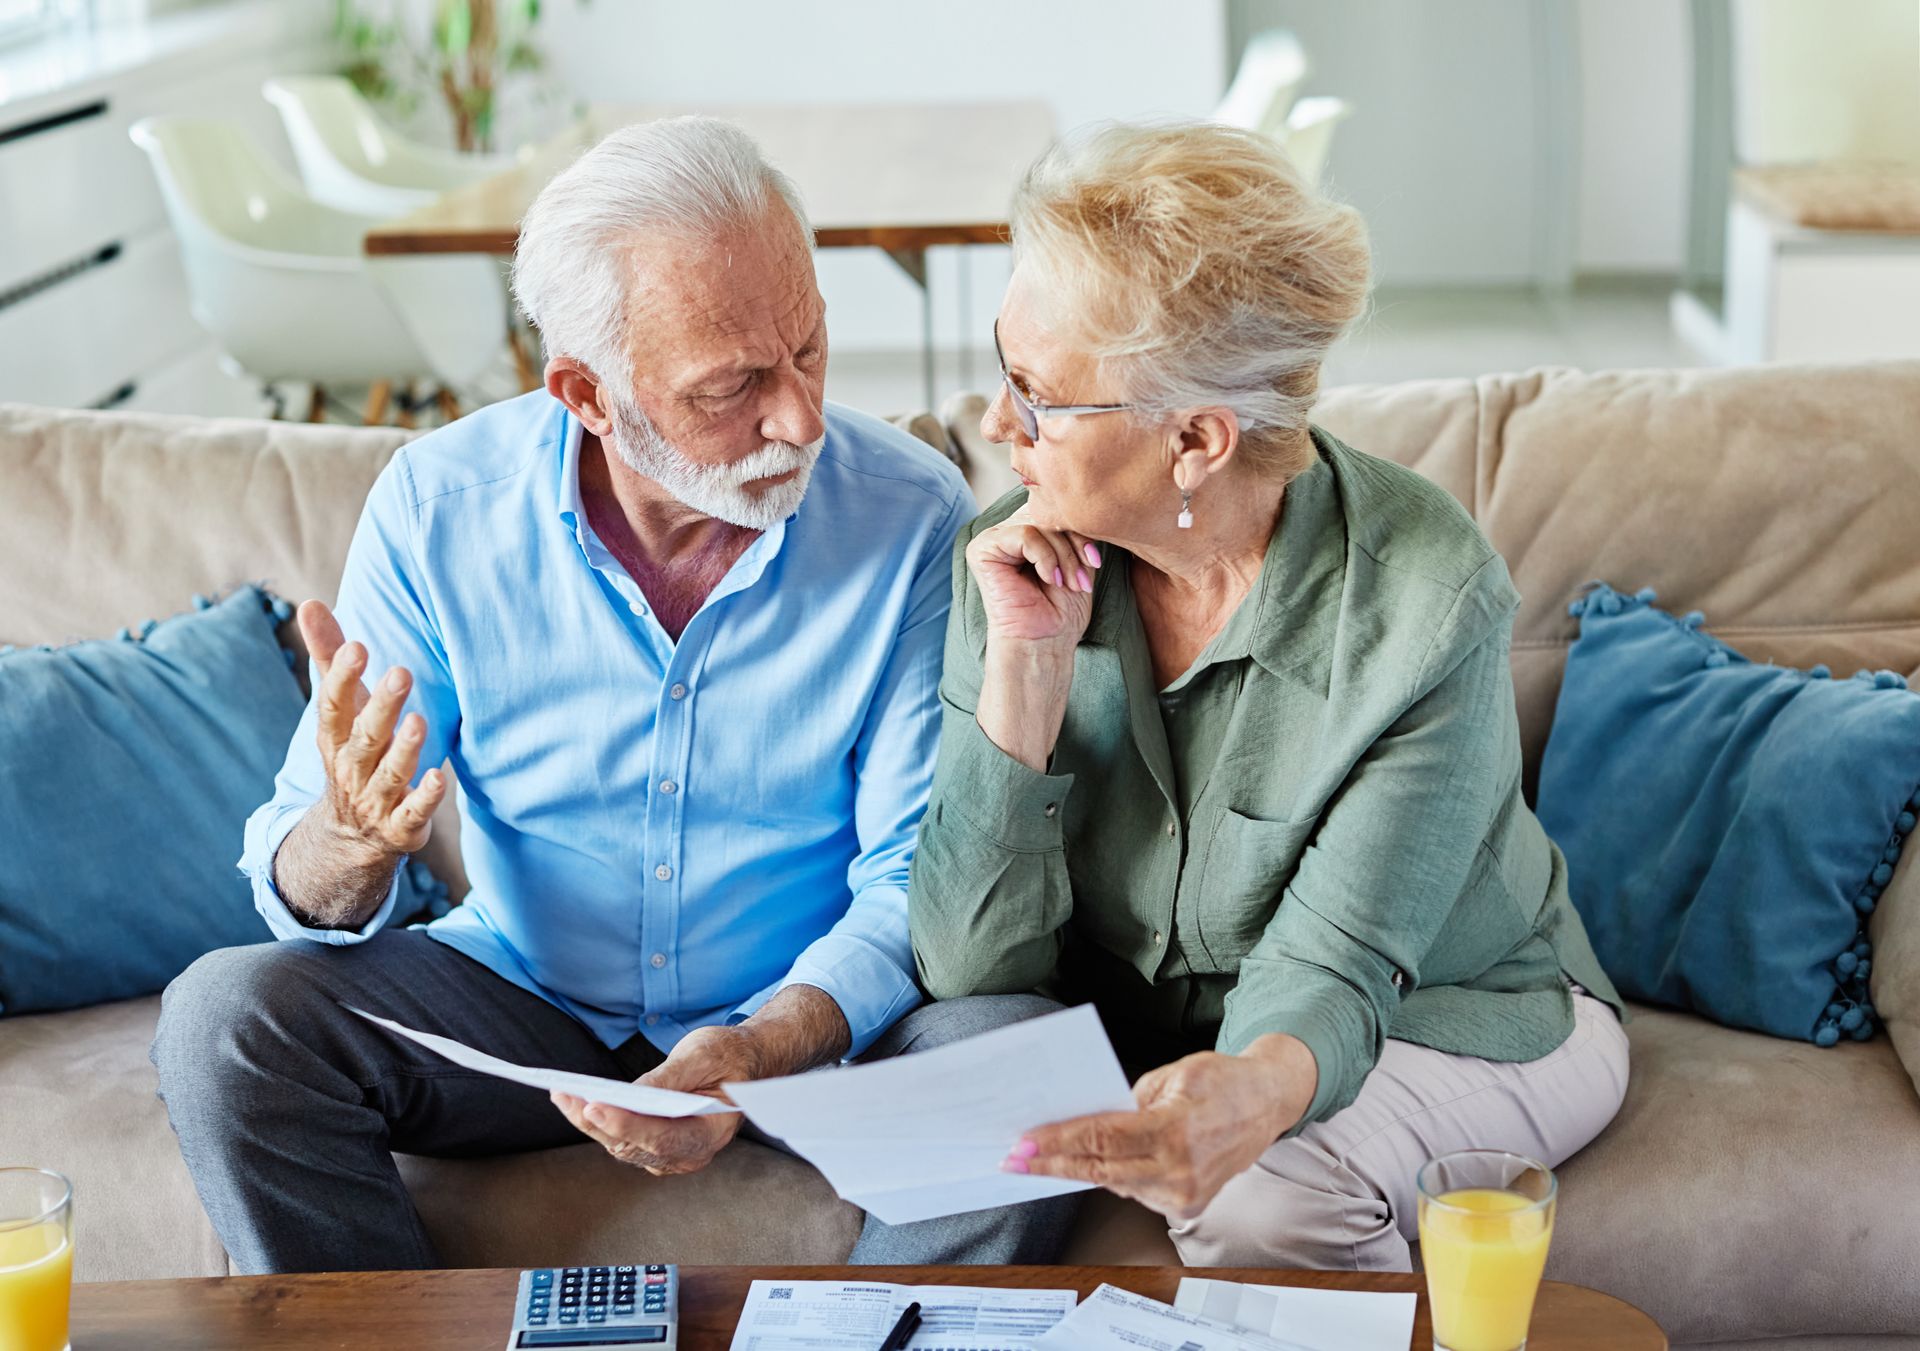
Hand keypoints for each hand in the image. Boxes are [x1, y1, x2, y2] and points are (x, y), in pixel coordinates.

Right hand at [300, 599, 445, 863]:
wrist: (352, 834)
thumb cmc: (355, 751)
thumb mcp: (342, 709)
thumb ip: (330, 658)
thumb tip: (309, 602)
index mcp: (336, 737)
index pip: (334, 706)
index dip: (342, 678)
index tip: (357, 647)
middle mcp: (352, 768)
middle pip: (365, 737)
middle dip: (381, 707)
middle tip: (401, 672)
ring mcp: (376, 800)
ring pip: (390, 774)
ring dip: (404, 749)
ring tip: (420, 721)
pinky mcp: (401, 827)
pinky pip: (412, 813)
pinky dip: (425, 797)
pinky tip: (439, 777)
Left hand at [550, 1025, 754, 1175]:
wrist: (743, 1064)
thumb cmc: (727, 1056)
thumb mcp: (703, 1055)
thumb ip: (668, 1079)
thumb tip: (627, 1094)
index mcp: (711, 1132)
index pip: (663, 1138)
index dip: (627, 1125)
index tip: (595, 1107)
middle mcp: (690, 1154)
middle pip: (634, 1146)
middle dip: (597, 1121)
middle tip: (567, 1095)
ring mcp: (670, 1156)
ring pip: (621, 1146)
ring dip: (588, 1121)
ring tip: (562, 1094)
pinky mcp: (654, 1147)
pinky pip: (621, 1139)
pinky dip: (596, 1120)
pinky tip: (573, 1100)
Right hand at [966, 508, 1102, 649]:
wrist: (1044, 642)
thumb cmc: (1061, 607)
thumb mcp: (1077, 559)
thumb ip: (1072, 529)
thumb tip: (1075, 501)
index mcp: (1028, 529)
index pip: (1056, 510)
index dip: (1080, 531)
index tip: (1094, 561)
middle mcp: (1008, 529)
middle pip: (1048, 514)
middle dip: (1072, 547)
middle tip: (1081, 581)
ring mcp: (993, 538)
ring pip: (1039, 524)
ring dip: (1062, 557)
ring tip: (1068, 584)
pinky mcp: (982, 549)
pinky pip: (1024, 534)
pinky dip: (1044, 558)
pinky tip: (1049, 580)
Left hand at [1003, 1036, 1316, 1221]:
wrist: (1268, 1103)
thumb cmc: (1221, 1081)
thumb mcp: (1172, 1074)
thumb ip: (1128, 1102)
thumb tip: (1085, 1118)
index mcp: (1176, 1130)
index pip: (1103, 1138)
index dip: (1059, 1141)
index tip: (1025, 1143)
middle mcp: (1181, 1171)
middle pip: (1101, 1170)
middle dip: (1054, 1164)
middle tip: (1014, 1160)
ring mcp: (1186, 1195)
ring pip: (1115, 1183)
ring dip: (1078, 1170)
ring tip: (1040, 1159)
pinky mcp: (1188, 1206)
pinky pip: (1135, 1190)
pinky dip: (1110, 1176)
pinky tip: (1084, 1165)